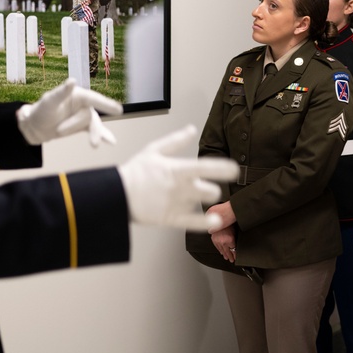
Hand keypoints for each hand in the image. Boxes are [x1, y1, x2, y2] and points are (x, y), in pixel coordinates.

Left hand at [16, 78, 121, 145]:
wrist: (34, 127)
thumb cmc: (40, 110)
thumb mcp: (49, 101)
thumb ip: (61, 92)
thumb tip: (72, 81)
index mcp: (77, 95)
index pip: (93, 99)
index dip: (106, 104)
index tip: (119, 110)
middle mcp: (83, 105)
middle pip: (90, 116)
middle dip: (79, 126)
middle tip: (65, 133)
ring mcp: (83, 117)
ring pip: (93, 125)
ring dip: (92, 134)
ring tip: (94, 145)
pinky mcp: (82, 127)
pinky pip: (94, 131)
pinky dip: (103, 136)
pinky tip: (112, 142)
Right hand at [118, 125, 236, 229]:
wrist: (117, 195)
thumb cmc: (136, 171)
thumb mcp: (154, 150)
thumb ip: (176, 141)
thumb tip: (192, 129)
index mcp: (177, 169)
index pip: (205, 168)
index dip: (222, 169)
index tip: (235, 170)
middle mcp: (180, 188)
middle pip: (210, 191)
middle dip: (213, 190)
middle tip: (206, 187)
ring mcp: (176, 205)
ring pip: (202, 204)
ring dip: (203, 201)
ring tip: (196, 199)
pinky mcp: (170, 219)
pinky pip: (193, 223)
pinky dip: (206, 223)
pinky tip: (216, 222)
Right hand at [211, 225, 236, 261]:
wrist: (219, 218)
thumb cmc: (228, 223)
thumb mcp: (234, 231)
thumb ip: (234, 239)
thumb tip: (236, 245)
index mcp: (230, 240)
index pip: (233, 250)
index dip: (235, 255)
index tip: (235, 257)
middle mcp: (224, 242)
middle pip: (227, 252)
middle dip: (230, 257)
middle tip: (231, 260)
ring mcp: (218, 241)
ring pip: (222, 250)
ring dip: (224, 254)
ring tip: (226, 257)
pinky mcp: (214, 239)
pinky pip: (217, 247)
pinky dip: (219, 250)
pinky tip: (221, 252)